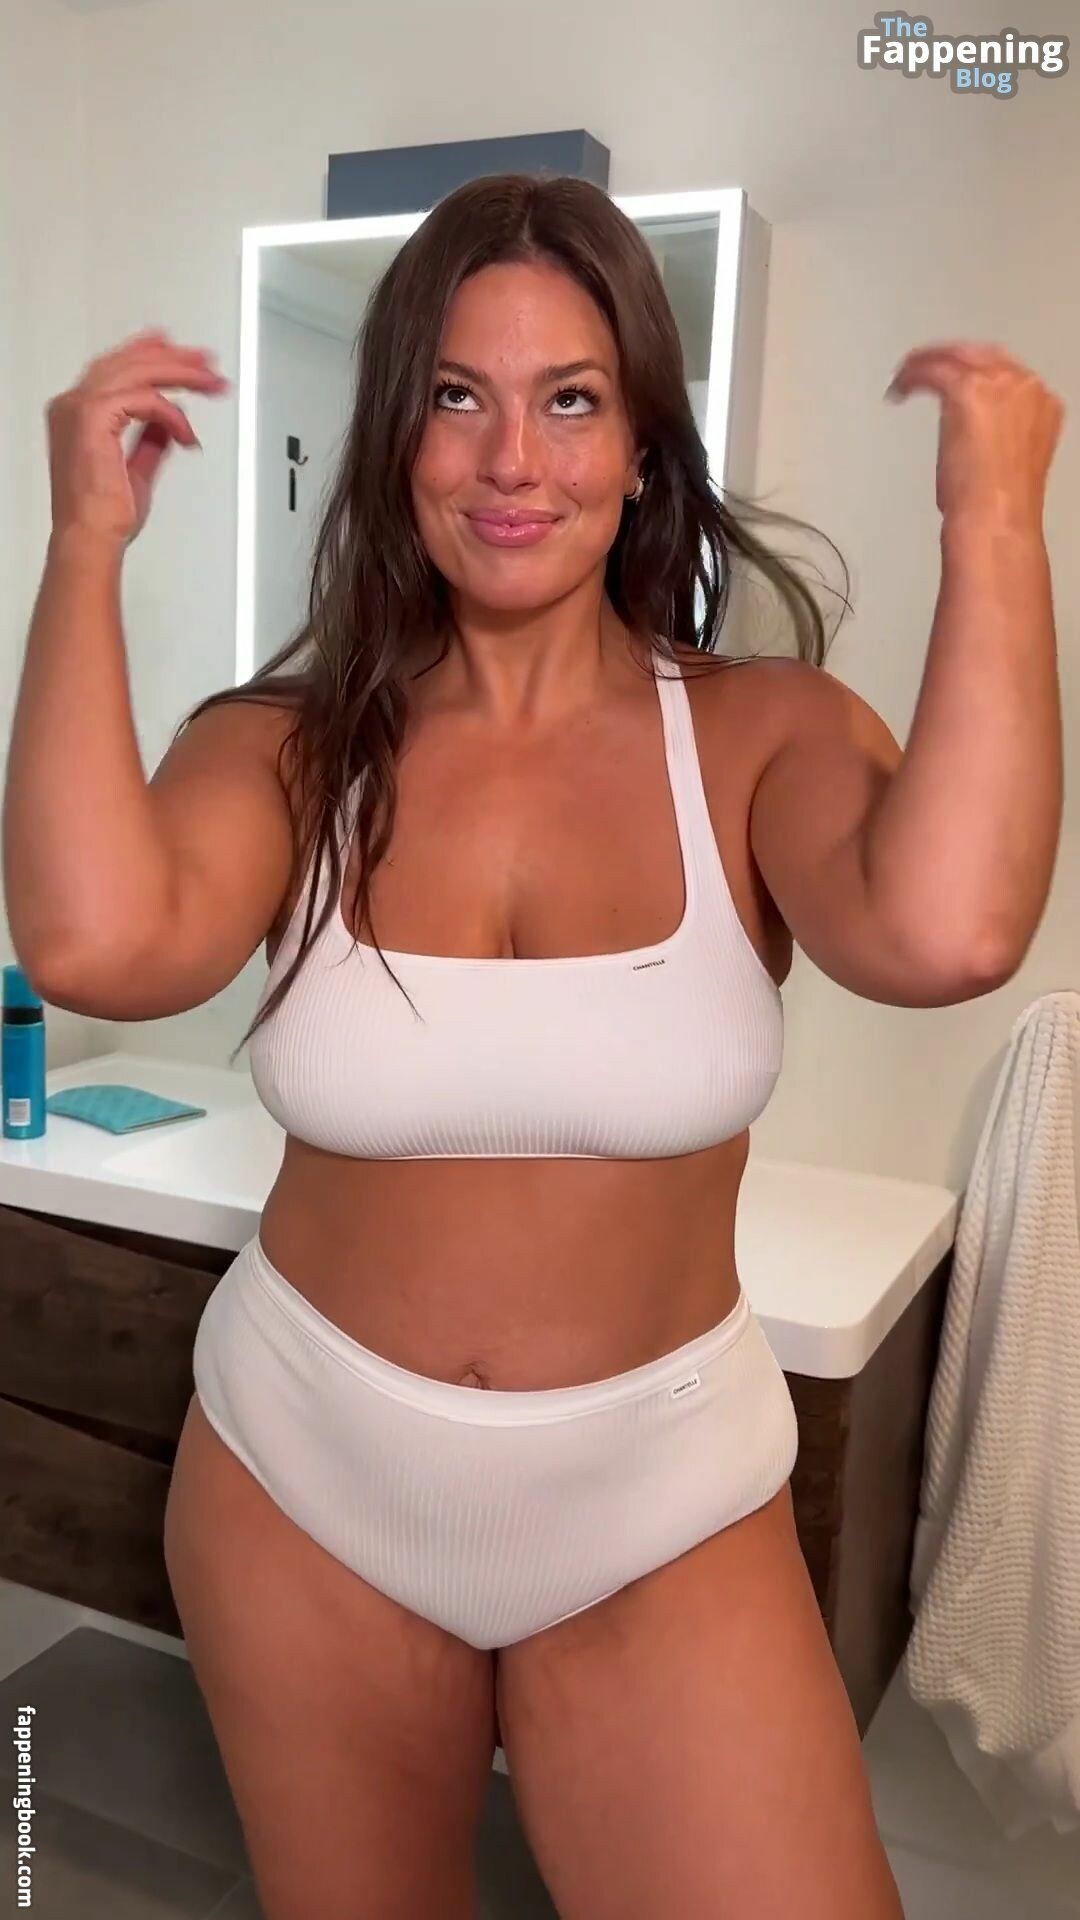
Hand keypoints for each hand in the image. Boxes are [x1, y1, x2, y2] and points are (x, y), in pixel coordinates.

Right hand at [46, 327, 229, 545]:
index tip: (185, 356)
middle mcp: (74, 404)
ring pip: (138, 371)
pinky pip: (145, 400)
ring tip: (211, 383)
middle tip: (208, 362)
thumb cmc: (103, 516)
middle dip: (175, 358)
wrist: (90, 538)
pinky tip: (187, 434)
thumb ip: (151, 441)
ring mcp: (80, 407)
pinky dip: (173, 415)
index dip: (153, 355)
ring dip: (181, 374)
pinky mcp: (93, 416)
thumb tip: (169, 424)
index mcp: (77, 413)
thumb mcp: (137, 470)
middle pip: (129, 362)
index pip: (117, 368)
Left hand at [885, 341, 1063, 534]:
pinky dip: (912, 374)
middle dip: (950, 358)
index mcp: (1042, 404)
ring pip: (956, 355)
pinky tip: (899, 387)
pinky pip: (933, 369)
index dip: (975, 372)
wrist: (996, 517)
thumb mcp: (1008, 462)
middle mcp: (1025, 387)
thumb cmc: (999, 506)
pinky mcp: (967, 390)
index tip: (953, 377)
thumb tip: (969, 434)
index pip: (1006, 372)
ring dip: (927, 362)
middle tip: (923, 366)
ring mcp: (999, 384)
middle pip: (982, 354)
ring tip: (905, 375)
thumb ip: (996, 436)